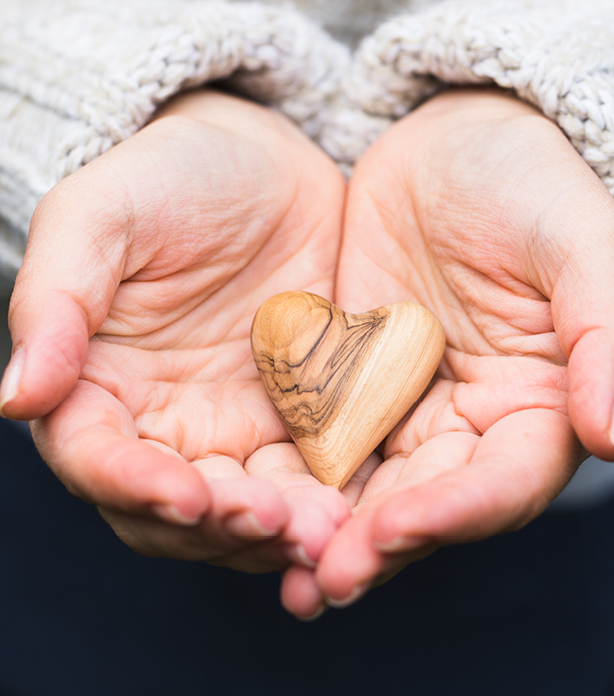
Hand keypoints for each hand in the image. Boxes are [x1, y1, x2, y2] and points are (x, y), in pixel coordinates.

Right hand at [1, 91, 349, 583]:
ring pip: (248, 508)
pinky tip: (356, 510)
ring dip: (281, 530)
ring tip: (326, 531)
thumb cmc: (171, 178)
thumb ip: (54, 301)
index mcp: (101, 386)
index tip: (184, 495)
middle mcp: (165, 422)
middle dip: (221, 526)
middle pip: (177, 510)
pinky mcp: (300, 421)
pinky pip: (311, 476)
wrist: (265, 169)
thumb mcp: (100, 216)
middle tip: (273, 521)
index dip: (134, 486)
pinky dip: (326, 502)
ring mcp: (236, 427)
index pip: (99, 460)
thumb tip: (15, 397)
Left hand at [281, 88, 613, 614]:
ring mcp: (402, 408)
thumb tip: (612, 437)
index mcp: (535, 406)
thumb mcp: (577, 241)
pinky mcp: (347, 387)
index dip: (455, 513)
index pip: (502, 483)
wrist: (450, 151)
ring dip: (327, 532)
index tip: (395, 526)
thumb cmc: (528, 183)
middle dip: (376, 545)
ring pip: (366, 488)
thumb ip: (607, 333)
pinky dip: (292, 477)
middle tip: (320, 581)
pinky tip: (252, 503)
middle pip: (426, 504)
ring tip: (282, 569)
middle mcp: (468, 423)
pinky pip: (317, 438)